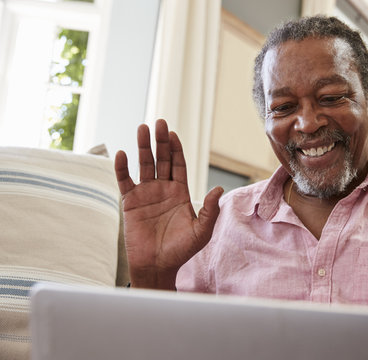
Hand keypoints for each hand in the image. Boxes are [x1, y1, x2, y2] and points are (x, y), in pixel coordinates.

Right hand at [115, 119, 222, 289]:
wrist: (157, 266)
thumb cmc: (181, 250)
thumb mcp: (201, 231)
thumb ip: (210, 210)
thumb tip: (219, 188)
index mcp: (180, 193)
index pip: (178, 165)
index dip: (176, 149)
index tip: (172, 133)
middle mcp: (163, 189)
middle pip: (162, 159)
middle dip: (160, 141)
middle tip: (158, 122)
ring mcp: (146, 194)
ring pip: (144, 165)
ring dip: (142, 147)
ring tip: (141, 128)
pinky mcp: (130, 203)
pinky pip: (125, 182)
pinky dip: (122, 168)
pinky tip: (122, 154)